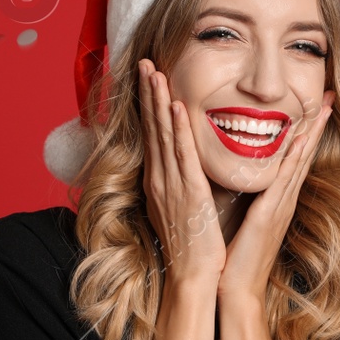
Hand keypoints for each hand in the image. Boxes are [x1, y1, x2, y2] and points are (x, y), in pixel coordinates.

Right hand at [138, 58, 226, 284]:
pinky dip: (178, 131)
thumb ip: (181, 185)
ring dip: (159, 102)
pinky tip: (177, 108)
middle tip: (145, 62)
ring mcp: (171, 185)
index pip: (153, 135)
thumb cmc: (194, 246)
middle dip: (148, 93)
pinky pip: (182, 157)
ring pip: (164, 136)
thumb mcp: (183, 208)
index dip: (150, 105)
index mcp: (160, 181)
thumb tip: (183, 168)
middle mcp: (160, 179)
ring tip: (155, 73)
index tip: (149, 78)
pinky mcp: (188, 194)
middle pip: (153, 128)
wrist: (194, 276)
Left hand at [216, 89, 334, 303]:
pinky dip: (293, 157)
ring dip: (312, 132)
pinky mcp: (269, 213)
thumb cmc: (236, 259)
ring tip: (323, 107)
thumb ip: (250, 202)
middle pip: (304, 154)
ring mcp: (280, 206)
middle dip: (317, 124)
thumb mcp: (245, 222)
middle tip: (329, 97)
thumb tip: (245, 183)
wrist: (236, 289)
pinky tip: (300, 138)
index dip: (306, 132)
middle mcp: (283, 200)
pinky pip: (283, 179)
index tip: (314, 108)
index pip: (295, 159)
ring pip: (299, 161)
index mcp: (276, 201)